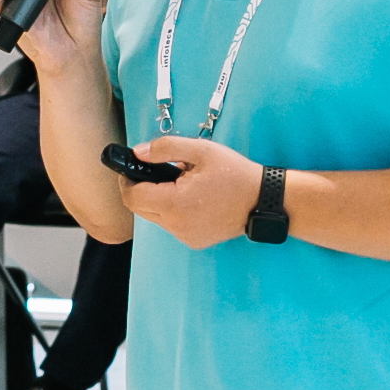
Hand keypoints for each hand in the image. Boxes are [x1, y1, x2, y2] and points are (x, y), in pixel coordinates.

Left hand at [122, 135, 263, 249]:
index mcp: (175, 204)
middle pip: (140, 209)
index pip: (133, 197)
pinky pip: (171, 226)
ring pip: (155, 218)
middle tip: (154, 171)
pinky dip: (172, 212)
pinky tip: (190, 198)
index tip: (130, 168)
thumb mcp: (201, 151)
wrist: (263, 200)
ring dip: (157, 201)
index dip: (126, 181)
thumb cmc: (235, 174)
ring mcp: (185, 236)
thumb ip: (165, 148)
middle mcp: (177, 226)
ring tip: (179, 183)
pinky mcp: (193, 241)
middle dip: (141, 190)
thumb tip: (138, 153)